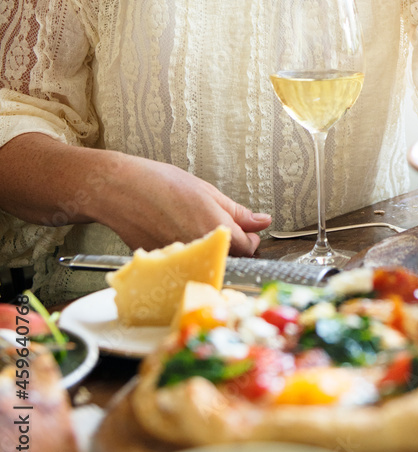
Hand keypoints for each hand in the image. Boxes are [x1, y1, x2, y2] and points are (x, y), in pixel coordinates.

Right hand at [86, 152, 271, 254]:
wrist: (121, 191)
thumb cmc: (160, 185)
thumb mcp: (208, 192)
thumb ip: (238, 212)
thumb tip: (262, 221)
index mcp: (216, 229)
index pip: (248, 249)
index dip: (249, 239)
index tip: (245, 231)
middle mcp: (199, 249)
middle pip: (228, 259)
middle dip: (230, 246)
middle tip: (218, 227)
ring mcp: (180, 260)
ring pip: (206, 264)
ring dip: (208, 251)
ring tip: (192, 228)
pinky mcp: (163, 265)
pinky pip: (185, 266)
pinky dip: (187, 255)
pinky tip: (176, 235)